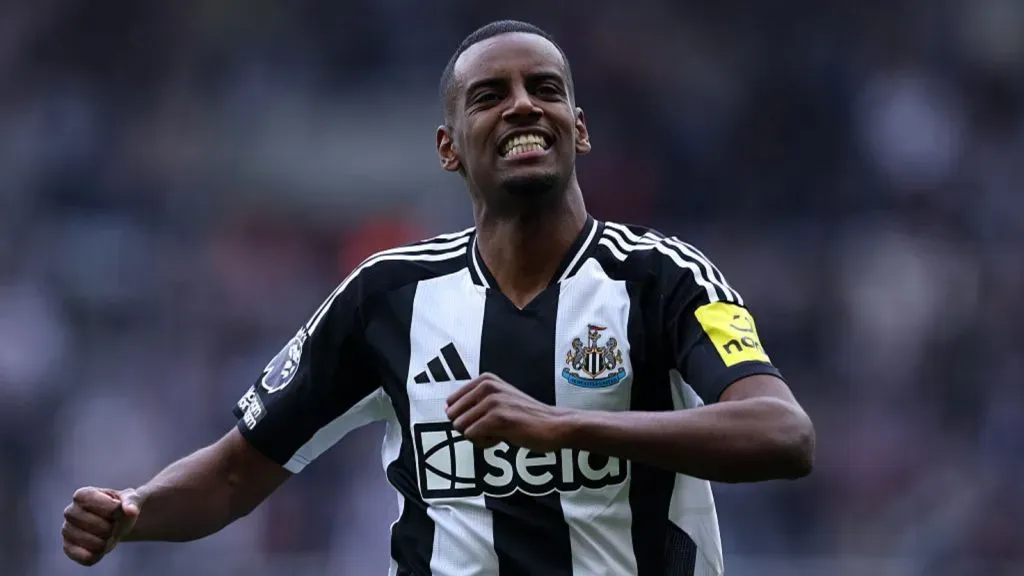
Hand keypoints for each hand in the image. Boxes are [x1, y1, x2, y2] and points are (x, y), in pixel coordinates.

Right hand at [62, 486, 142, 565]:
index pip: (107, 508)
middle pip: (101, 527)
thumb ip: (132, 502)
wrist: (113, 521)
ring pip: (95, 545)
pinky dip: (99, 554)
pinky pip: (87, 558)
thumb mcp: (130, 499)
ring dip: (107, 541)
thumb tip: (131, 511)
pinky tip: (99, 546)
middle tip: (111, 523)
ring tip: (105, 533)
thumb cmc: (119, 507)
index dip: (116, 511)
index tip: (117, 509)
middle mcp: (70, 511)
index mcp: (83, 495)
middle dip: (112, 527)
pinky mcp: (67, 547)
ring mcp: (66, 530)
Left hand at [445, 373, 571, 452]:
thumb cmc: (526, 416)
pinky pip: (472, 436)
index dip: (465, 418)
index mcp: (486, 380)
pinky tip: (504, 437)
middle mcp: (488, 386)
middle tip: (493, 427)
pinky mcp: (498, 418)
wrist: (554, 425)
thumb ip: (475, 402)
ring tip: (501, 431)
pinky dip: (486, 443)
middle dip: (469, 427)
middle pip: (454, 417)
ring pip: (462, 428)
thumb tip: (447, 410)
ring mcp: (493, 401)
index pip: (451, 403)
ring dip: (478, 436)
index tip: (485, 419)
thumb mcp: (499, 400)